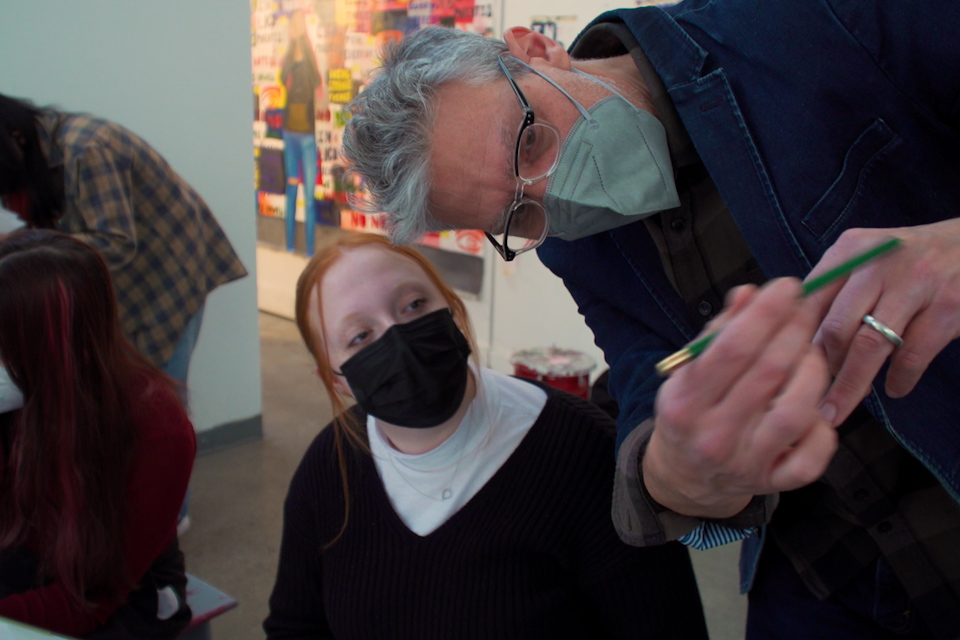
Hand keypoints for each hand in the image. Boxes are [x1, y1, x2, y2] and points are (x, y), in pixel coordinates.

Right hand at [644, 279, 836, 517]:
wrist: (685, 475)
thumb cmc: (691, 412)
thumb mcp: (689, 371)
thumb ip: (719, 332)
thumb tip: (751, 294)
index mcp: (684, 403)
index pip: (732, 348)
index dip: (766, 312)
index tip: (787, 287)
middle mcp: (713, 436)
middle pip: (770, 373)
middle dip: (796, 330)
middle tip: (805, 309)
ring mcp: (746, 463)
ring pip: (797, 410)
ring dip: (813, 370)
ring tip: (810, 353)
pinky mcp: (774, 482)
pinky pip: (814, 453)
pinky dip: (823, 424)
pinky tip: (813, 404)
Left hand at [806, 221, 959, 425]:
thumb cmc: (909, 261)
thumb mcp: (868, 260)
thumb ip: (834, 293)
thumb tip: (798, 346)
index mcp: (850, 251)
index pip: (809, 302)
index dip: (795, 342)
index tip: (788, 373)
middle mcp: (877, 262)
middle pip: (835, 328)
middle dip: (822, 370)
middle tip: (815, 397)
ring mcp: (915, 283)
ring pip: (870, 347)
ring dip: (852, 385)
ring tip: (841, 408)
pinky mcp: (947, 307)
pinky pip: (912, 355)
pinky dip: (899, 379)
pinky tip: (894, 389)